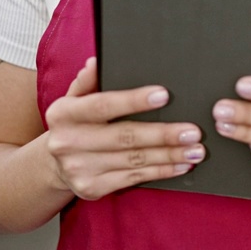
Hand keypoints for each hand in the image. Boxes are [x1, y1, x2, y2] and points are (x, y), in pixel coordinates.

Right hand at [43, 57, 205, 199]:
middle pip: (124, 137)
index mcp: (64, 113)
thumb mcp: (75, 98)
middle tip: (193, 131)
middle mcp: (68, 142)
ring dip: (169, 156)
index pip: (103, 105)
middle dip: (163, 134)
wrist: (55, 164)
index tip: (164, 95)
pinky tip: (181, 166)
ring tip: (195, 150)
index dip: (133, 100)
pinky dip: (160, 172)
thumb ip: (88, 81)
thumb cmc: (75, 122)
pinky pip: (133, 179)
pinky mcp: (91, 189)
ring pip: (134, 160)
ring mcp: (79, 168)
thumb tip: (97, 62)